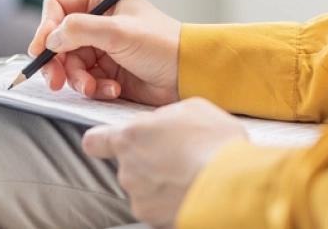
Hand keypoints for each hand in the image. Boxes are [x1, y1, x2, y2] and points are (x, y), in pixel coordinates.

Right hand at [29, 0, 181, 106]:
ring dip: (78, 80)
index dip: (45, 28)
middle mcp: (98, 21)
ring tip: (92, 88)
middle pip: (58, 40)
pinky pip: (85, 80)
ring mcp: (101, 47)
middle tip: (56, 81)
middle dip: (57, 63)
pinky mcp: (106, 71)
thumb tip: (50, 37)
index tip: (40, 50)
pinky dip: (94, 88)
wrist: (189, 75)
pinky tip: (111, 90)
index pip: (58, 7)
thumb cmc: (163, 45)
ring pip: (69, 64)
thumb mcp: (118, 32)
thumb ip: (80, 30)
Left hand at [83, 98, 247, 228]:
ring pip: (144, 186)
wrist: (232, 184)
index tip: (108, 144)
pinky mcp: (152, 218)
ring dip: (160, 182)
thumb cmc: (215, 143)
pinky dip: (170, 201)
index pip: (95, 141)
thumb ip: (164, 116)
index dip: (101, 143)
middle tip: (177, 157)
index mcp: (132, 136)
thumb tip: (160, 123)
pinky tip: (189, 191)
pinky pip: (157, 206)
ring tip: (188, 175)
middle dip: (148, 161)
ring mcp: (139, 196)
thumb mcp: (191, 109)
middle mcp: (128, 168)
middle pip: (130, 163)